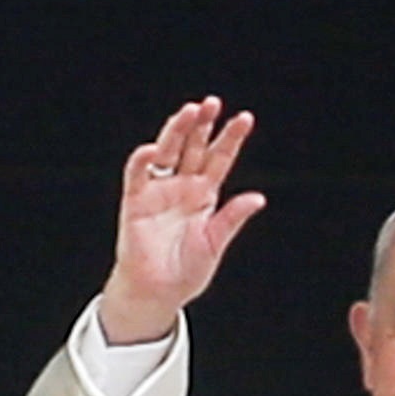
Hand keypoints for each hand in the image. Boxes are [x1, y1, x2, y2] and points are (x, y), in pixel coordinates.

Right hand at [100, 97, 267, 342]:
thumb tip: (258, 198)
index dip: (231, 138)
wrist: (158, 292)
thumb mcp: (215, 243)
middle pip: (193, 147)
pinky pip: (138, 174)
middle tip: (212, 103)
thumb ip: (232, 218)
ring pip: (168, 152)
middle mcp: (182, 186)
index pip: (220, 159)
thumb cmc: (187, 271)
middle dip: (203, 125)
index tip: (245, 118)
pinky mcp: (135, 200)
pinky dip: (144, 160)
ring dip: (177, 131)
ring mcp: (159, 190)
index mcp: (205, 195)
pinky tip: (154, 149)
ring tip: (189, 112)